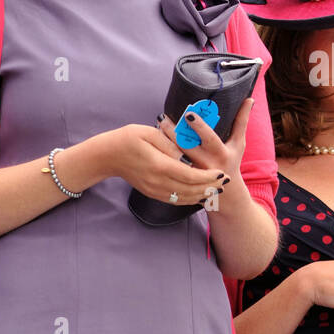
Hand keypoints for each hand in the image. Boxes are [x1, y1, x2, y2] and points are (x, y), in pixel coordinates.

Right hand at [104, 124, 230, 205]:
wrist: (108, 156)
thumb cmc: (128, 139)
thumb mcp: (149, 133)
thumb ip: (170, 143)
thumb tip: (185, 154)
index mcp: (159, 166)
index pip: (190, 175)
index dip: (208, 177)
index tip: (222, 174)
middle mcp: (158, 182)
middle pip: (190, 190)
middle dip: (210, 187)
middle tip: (225, 182)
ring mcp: (154, 190)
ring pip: (184, 198)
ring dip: (202, 195)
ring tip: (217, 189)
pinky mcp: (152, 192)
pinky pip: (175, 200)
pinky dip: (190, 199)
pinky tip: (199, 195)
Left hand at [157, 98, 253, 183]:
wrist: (225, 193)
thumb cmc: (232, 161)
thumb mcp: (239, 143)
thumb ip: (242, 121)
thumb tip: (249, 99)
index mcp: (220, 153)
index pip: (209, 138)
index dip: (199, 126)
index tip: (188, 114)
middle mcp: (206, 164)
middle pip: (186, 146)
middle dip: (174, 131)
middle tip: (163, 117)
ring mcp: (193, 172)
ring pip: (175, 154)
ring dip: (165, 139)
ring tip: (159, 123)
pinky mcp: (183, 177)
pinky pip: (170, 162)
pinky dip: (163, 149)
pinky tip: (157, 138)